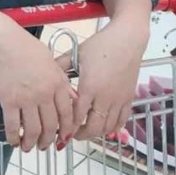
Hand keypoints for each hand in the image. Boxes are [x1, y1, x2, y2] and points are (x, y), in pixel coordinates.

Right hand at [0, 21, 77, 152]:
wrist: (4, 42)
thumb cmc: (26, 47)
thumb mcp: (51, 61)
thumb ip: (62, 80)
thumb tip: (72, 97)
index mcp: (58, 83)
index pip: (67, 114)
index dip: (66, 130)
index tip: (64, 137)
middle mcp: (45, 94)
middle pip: (51, 125)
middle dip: (48, 140)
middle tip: (45, 145)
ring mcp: (27, 99)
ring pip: (33, 130)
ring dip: (32, 143)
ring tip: (29, 147)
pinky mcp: (9, 101)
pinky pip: (13, 126)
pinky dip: (13, 137)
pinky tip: (13, 142)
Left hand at [57, 17, 148, 139]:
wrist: (126, 39)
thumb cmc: (101, 45)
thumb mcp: (76, 55)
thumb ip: (60, 67)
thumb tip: (46, 76)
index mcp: (89, 87)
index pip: (76, 117)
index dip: (67, 127)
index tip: (59, 131)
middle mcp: (105, 97)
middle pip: (93, 128)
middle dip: (80, 135)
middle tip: (71, 134)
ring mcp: (118, 100)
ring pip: (107, 128)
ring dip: (95, 133)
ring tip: (85, 130)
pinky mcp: (129, 99)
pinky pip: (121, 122)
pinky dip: (112, 128)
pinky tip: (104, 126)